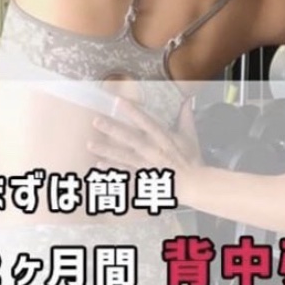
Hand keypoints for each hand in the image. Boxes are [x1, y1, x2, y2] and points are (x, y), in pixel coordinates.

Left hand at [89, 98, 203, 189]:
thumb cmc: (191, 160)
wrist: (195, 185)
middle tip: (96, 121)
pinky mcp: (143, 180)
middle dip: (113, 130)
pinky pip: (125, 175)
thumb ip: (186, 117)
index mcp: (164, 139)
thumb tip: (188, 99)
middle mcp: (153, 151)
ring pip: (123, 157)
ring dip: (106, 151)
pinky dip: (112, 171)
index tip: (118, 101)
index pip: (147, 122)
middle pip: (131, 138)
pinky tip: (98, 166)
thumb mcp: (190, 136)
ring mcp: (146, 166)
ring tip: (90, 145)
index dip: (133, 111)